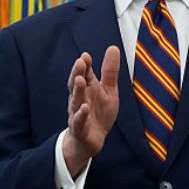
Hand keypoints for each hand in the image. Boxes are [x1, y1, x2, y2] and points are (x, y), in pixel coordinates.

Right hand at [61, 46, 120, 176]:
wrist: (91, 140)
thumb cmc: (99, 112)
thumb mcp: (109, 90)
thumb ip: (110, 71)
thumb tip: (113, 47)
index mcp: (87, 88)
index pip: (84, 74)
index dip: (84, 65)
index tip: (86, 56)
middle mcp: (80, 99)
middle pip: (76, 84)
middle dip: (77, 73)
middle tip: (80, 62)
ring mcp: (78, 113)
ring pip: (75, 101)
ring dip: (77, 90)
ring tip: (80, 80)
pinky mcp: (79, 129)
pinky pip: (78, 121)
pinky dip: (81, 115)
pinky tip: (84, 108)